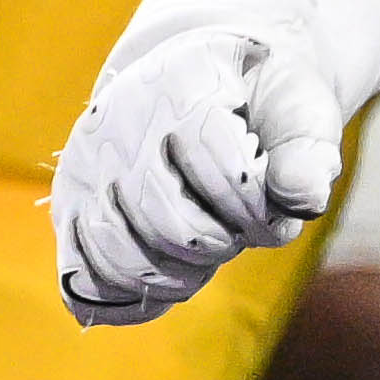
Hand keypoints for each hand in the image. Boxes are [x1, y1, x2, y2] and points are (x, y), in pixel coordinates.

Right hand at [52, 17, 348, 324]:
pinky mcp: (69, 206)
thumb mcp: (302, 110)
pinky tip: (173, 281)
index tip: (277, 210)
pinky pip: (83, 278)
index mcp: (182, 83)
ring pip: (121, 257)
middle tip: (240, 230)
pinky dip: (129, 298)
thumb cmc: (266, 104)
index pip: (224, 173)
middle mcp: (118, 123)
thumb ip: (309, 153)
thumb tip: (304, 200)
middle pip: (171, 226)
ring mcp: (85, 166)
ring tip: (210, 250)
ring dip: (180, 275)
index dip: (259, 210)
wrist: (214, 81)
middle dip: (221, 243)